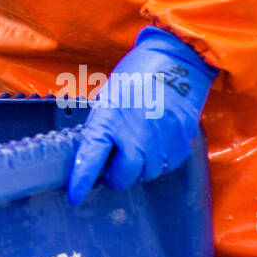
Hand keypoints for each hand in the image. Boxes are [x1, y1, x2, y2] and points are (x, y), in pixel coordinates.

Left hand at [66, 26, 218, 203]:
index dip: (81, 180)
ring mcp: (161, 142)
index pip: (90, 158)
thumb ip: (103, 127)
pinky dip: (160, 158)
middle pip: (123, 177)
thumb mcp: (109, 97)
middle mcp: (135, 135)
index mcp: (110, 119)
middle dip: (116, 175)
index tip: (75, 196)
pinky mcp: (181, 144)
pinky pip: (167, 165)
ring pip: (147, 174)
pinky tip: (157, 136)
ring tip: (139, 139)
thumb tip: (96, 154)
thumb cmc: (138, 75)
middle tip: (113, 162)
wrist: (176, 60)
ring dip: (140, 166)